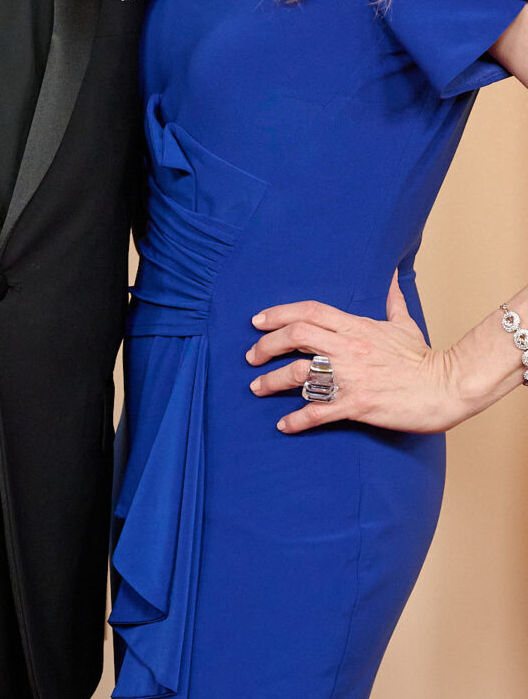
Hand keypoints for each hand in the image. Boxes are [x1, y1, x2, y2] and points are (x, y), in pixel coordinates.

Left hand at [246, 272, 460, 434]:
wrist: (446, 388)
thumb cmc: (424, 358)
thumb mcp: (404, 323)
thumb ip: (393, 299)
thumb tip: (392, 274)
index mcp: (356, 326)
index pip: (308, 311)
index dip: (278, 314)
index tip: (257, 322)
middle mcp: (348, 348)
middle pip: (296, 336)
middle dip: (266, 345)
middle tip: (251, 356)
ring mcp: (352, 377)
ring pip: (300, 373)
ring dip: (272, 381)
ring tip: (257, 387)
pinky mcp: (358, 404)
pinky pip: (319, 411)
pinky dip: (297, 419)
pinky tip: (284, 424)